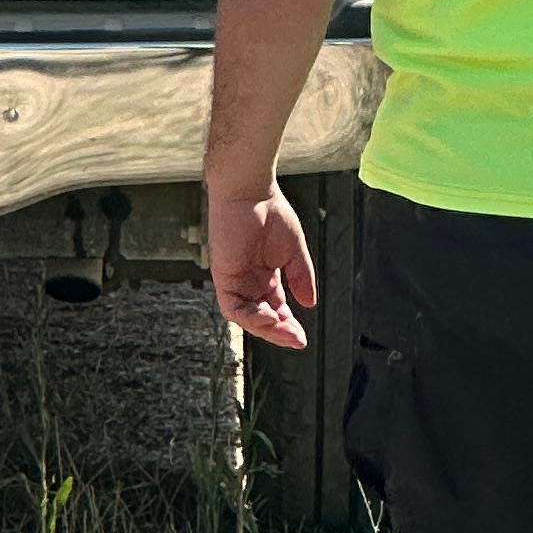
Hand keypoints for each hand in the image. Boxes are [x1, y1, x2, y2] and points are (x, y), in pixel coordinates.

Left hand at [211, 181, 316, 349]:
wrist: (250, 192)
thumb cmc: (271, 213)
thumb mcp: (294, 252)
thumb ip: (301, 277)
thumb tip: (310, 304)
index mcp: (266, 276)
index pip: (276, 308)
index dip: (288, 324)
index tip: (302, 337)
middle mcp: (249, 281)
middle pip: (262, 317)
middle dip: (280, 331)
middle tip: (297, 340)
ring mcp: (235, 280)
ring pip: (247, 317)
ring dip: (266, 328)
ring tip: (286, 331)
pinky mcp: (223, 277)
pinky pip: (232, 307)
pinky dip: (250, 317)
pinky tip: (269, 316)